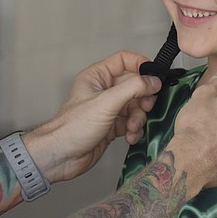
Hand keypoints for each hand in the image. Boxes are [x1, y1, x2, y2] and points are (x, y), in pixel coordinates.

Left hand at [24, 51, 161, 183]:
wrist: (61, 156)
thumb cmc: (73, 127)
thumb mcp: (106, 102)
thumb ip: (133, 88)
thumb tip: (153, 81)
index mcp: (97, 77)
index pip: (124, 61)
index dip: (141, 65)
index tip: (155, 77)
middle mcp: (103, 91)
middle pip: (134, 85)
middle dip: (142, 98)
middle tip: (146, 106)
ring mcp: (108, 109)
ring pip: (135, 106)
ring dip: (138, 118)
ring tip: (133, 127)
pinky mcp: (111, 126)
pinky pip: (131, 122)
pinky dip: (134, 130)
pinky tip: (130, 136)